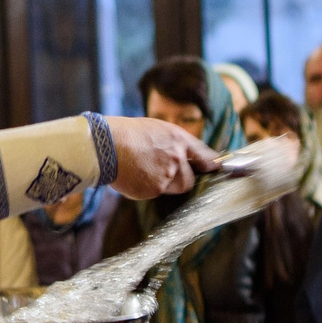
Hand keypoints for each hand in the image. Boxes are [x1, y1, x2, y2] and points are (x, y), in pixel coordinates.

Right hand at [103, 117, 219, 201]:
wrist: (105, 145)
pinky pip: (153, 194)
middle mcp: (176, 158)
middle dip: (180, 180)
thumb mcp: (155, 128)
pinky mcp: (153, 190)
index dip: (212, 164)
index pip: (204, 156)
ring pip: (171, 189)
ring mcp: (165, 176)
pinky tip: (133, 175)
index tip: (216, 169)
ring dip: (162, 184)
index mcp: (178, 139)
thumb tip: (185, 157)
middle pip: (189, 180)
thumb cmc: (126, 133)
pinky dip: (145, 188)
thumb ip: (174, 143)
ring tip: (143, 170)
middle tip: (162, 172)